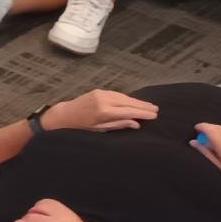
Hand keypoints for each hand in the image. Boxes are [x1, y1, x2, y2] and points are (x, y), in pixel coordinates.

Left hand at [42, 89, 158, 132]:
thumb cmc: (81, 127)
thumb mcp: (100, 130)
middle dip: (142, 106)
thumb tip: (136, 124)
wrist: (64, 115)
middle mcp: (104, 100)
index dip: (142, 113)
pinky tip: (134, 101)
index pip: (128, 112)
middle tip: (156, 109)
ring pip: (123, 97)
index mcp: (104, 112)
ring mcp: (101, 94)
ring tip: (149, 106)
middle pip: (128, 102)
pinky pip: (117, 94)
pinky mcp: (99, 91)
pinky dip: (127, 98)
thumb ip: (118, 125)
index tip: (154, 115)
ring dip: (136, 101)